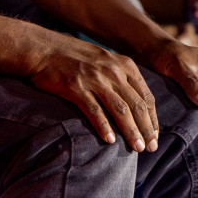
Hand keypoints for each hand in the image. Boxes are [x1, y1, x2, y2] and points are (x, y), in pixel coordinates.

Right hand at [27, 37, 161, 150]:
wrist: (43, 48)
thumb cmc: (74, 57)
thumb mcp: (105, 60)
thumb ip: (121, 77)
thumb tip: (136, 104)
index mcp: (124, 65)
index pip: (146, 96)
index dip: (152, 119)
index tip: (154, 137)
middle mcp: (112, 71)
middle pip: (136, 105)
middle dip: (146, 129)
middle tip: (150, 148)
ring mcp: (94, 78)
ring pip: (120, 109)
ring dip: (131, 131)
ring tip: (136, 148)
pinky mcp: (75, 87)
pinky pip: (94, 110)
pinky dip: (104, 127)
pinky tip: (110, 141)